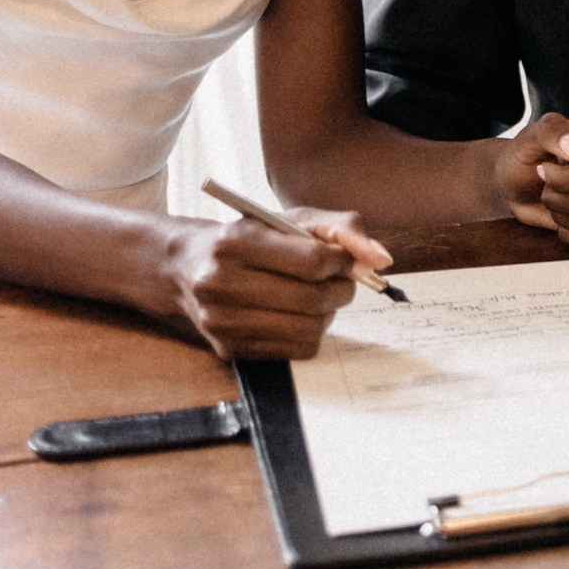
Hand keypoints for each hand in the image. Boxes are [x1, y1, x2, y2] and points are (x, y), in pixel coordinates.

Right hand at [164, 206, 384, 361]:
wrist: (187, 269)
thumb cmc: (247, 239)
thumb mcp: (288, 218)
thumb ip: (340, 228)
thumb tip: (381, 259)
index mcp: (235, 243)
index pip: (312, 261)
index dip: (341, 261)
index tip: (343, 258)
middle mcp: (221, 284)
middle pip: (312, 298)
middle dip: (341, 288)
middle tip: (340, 279)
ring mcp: (222, 322)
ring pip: (308, 329)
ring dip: (327, 313)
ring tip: (319, 296)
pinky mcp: (229, 350)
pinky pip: (295, 350)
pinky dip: (309, 332)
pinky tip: (299, 315)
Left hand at [492, 112, 568, 249]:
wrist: (517, 182)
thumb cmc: (524, 156)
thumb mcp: (529, 137)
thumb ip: (551, 132)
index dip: (564, 180)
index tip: (544, 170)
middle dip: (559, 199)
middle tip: (547, 187)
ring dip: (563, 217)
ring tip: (554, 201)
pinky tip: (562, 218)